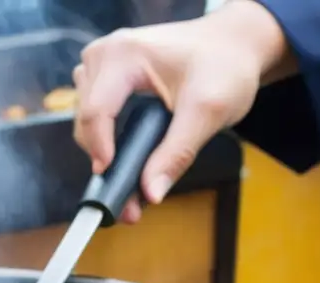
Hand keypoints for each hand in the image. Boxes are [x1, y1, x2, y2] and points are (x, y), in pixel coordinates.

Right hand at [72, 0, 292, 222]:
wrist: (234, 43)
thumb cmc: (224, 66)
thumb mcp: (208, 111)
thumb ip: (177, 153)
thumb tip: (151, 194)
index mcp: (123, 55)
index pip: (95, 111)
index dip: (100, 151)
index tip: (116, 187)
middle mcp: (104, 54)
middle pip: (85, 119)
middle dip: (104, 160)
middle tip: (129, 201)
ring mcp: (102, 64)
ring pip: (85, 118)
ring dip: (103, 150)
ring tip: (130, 178)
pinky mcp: (106, 76)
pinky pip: (94, 112)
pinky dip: (108, 138)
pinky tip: (129, 156)